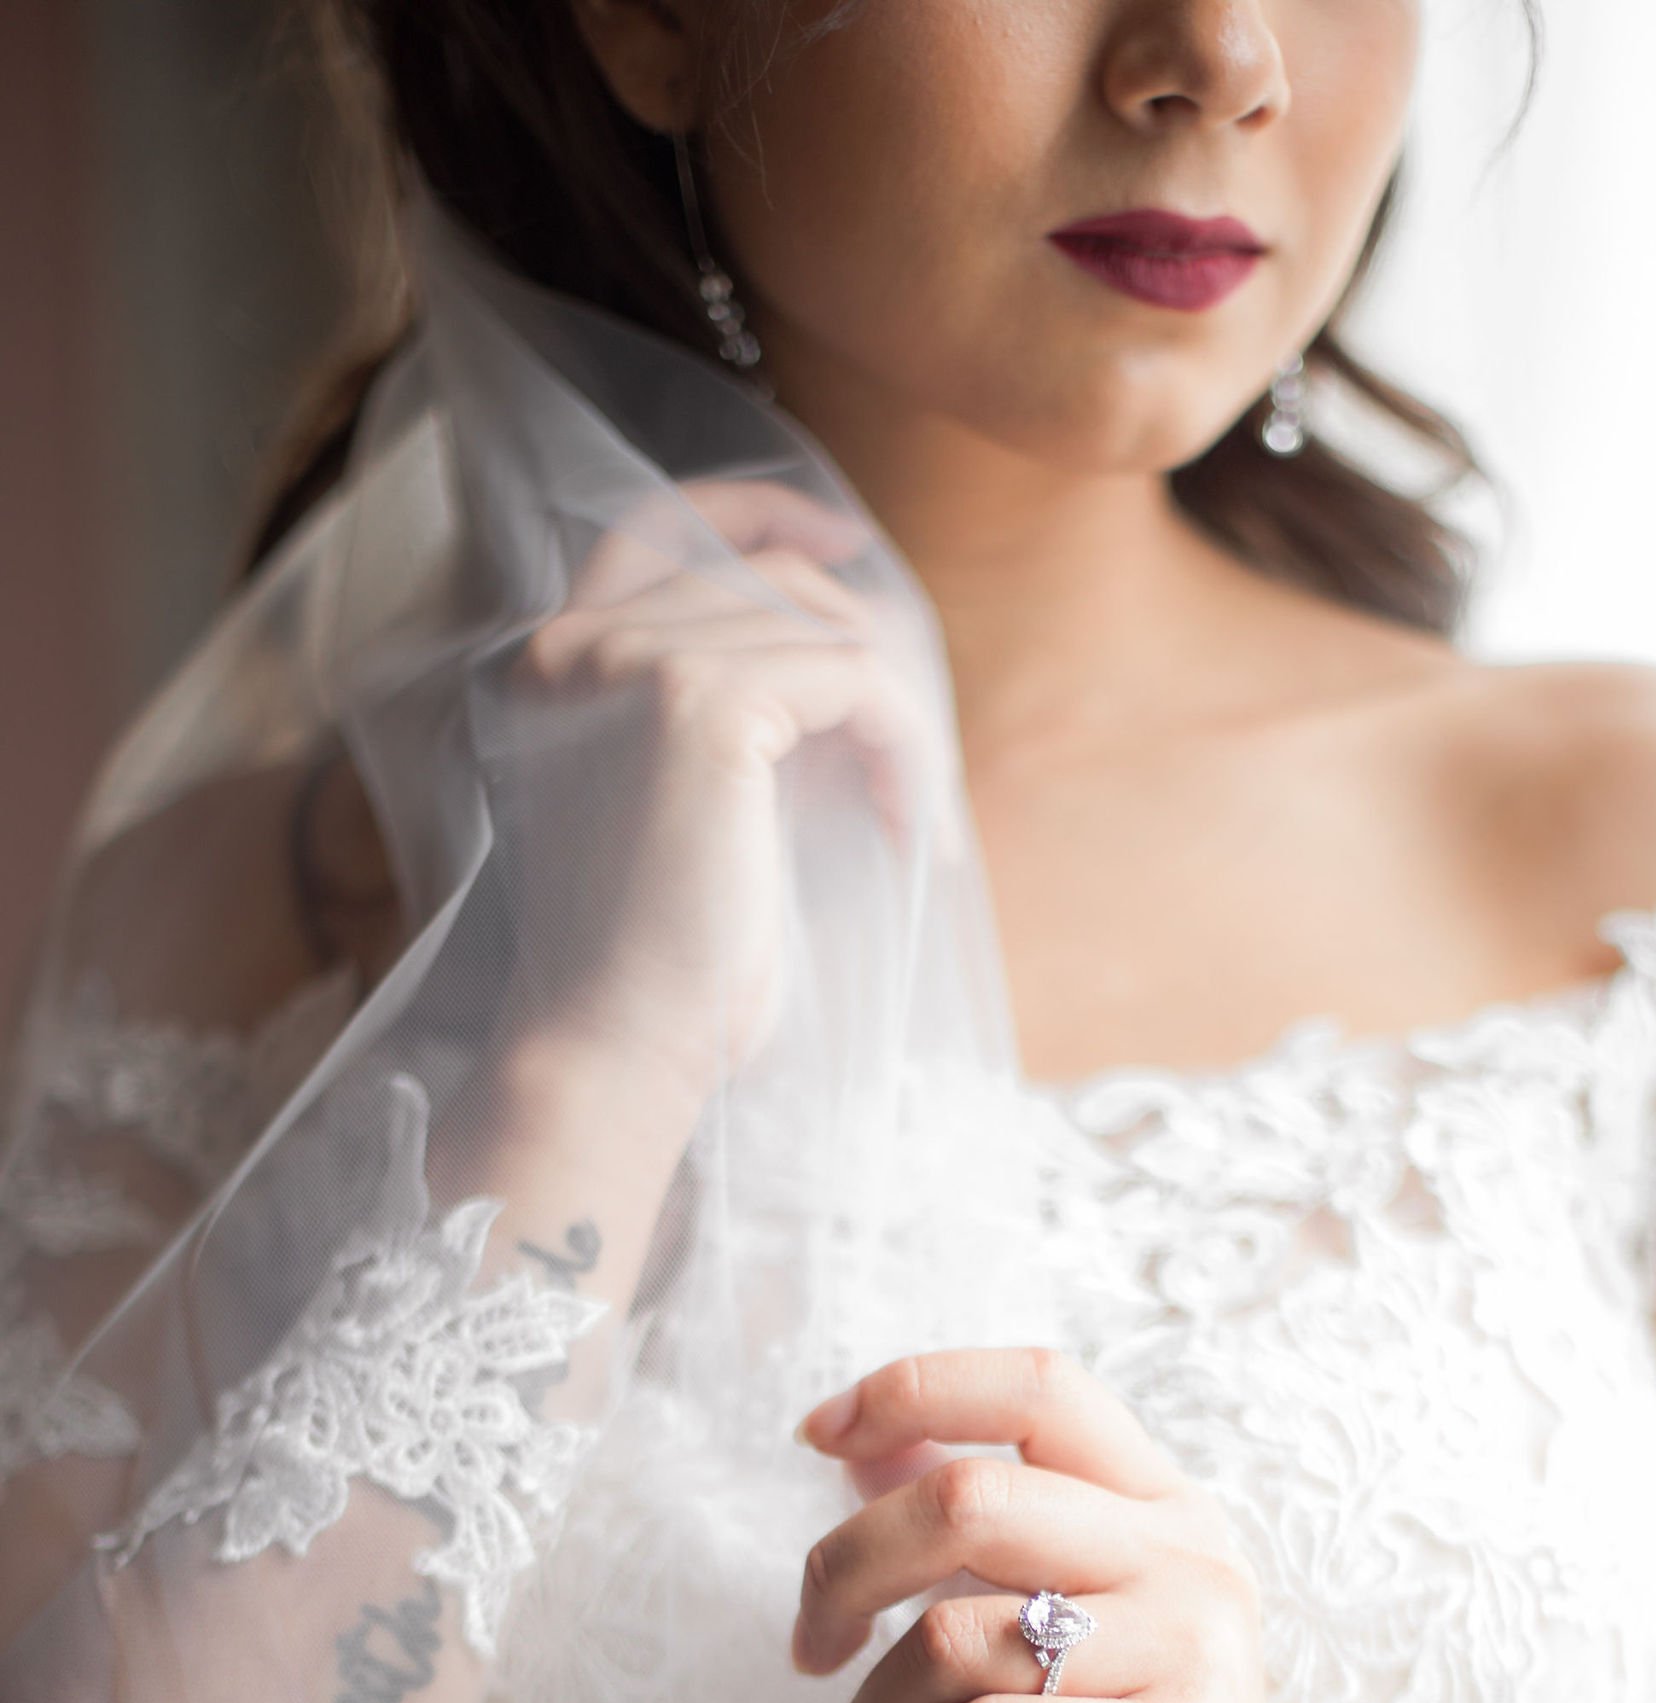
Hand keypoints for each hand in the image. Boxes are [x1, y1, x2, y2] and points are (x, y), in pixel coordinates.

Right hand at [485, 477, 937, 1122]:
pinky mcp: (699, 701)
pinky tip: (912, 829)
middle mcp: (576, 641)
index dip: (754, 509)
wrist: (615, 1050)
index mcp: (552, 662)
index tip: (842, 539)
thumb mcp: (684, 807)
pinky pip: (859, 680)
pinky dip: (907, 749)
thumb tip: (853, 650)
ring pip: (824, 626)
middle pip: (769, 578)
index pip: (654, 524)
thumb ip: (730, 713)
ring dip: (896, 720)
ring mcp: (631, 661)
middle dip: (865, 660)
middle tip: (912, 771)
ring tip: (913, 817)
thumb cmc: (658, 967)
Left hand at [792, 1346, 1441, 1702]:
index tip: (814, 1434)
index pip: (1039, 1385)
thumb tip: (855, 1447)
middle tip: (809, 1649)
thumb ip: (971, 1543)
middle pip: (970, 1498)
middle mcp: (1194, 1565)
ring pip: (956, 1635)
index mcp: (1163, 1512)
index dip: (913, 1390)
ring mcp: (1199, 1660)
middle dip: (845, 1571)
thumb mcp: (1044, 1639)